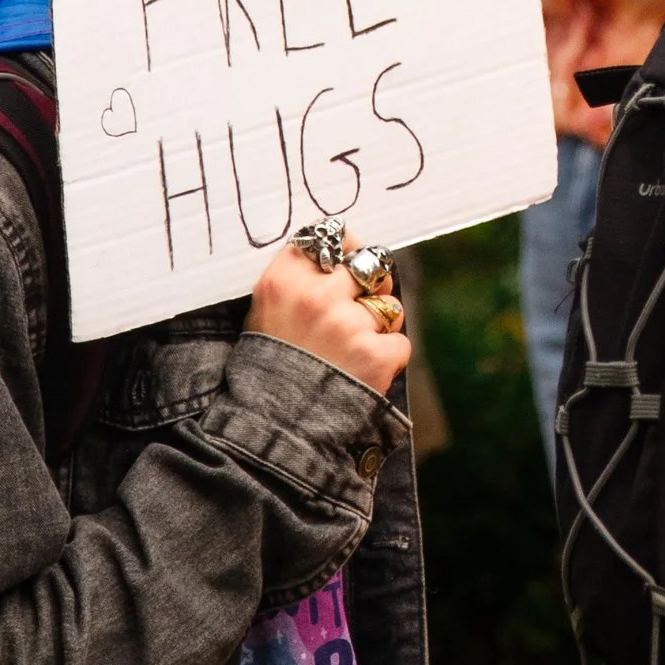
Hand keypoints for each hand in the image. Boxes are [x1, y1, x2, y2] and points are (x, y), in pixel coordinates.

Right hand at [245, 241, 411, 392]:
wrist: (275, 428)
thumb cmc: (270, 369)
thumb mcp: (265, 314)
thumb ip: (297, 282)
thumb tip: (340, 258)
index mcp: (283, 280)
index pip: (329, 237)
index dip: (347, 247)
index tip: (351, 259)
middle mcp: (317, 296)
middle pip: (368, 263)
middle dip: (372, 283)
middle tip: (363, 304)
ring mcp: (348, 324)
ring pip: (389, 306)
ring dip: (380, 326)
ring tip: (353, 352)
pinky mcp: (375, 354)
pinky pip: (399, 342)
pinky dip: (387, 359)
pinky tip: (363, 373)